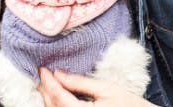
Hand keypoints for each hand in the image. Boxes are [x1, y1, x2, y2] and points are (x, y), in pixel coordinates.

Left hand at [38, 68, 153, 106]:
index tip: (42, 69)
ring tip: (48, 84)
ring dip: (49, 100)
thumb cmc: (130, 105)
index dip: (49, 82)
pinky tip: (57, 98)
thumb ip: (81, 82)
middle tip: (43, 75)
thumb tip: (58, 73)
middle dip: (46, 91)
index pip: (60, 98)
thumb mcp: (107, 88)